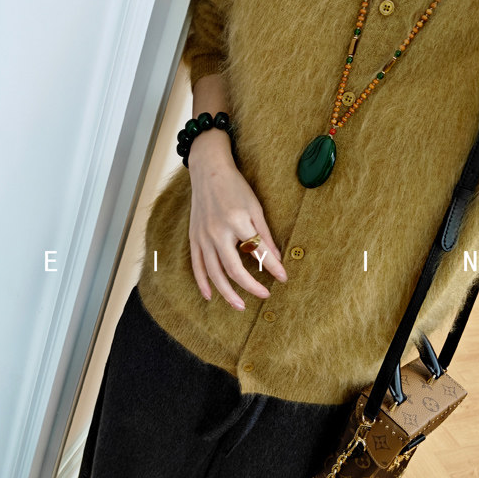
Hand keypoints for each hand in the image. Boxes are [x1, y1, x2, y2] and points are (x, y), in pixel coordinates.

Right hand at [187, 132, 286, 309]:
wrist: (208, 171)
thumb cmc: (235, 187)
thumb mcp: (255, 207)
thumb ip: (265, 234)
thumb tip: (278, 260)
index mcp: (236, 221)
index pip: (257, 252)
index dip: (272, 267)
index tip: (284, 279)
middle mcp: (217, 232)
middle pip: (233, 269)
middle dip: (250, 286)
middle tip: (265, 296)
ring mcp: (203, 237)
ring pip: (214, 273)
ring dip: (227, 292)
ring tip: (240, 306)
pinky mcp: (194, 238)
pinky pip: (196, 265)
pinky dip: (202, 283)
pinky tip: (210, 296)